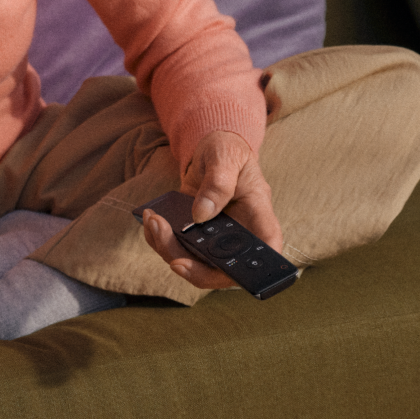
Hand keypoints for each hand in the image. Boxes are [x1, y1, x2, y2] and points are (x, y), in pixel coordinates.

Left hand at [137, 128, 280, 290]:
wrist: (212, 148)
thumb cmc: (228, 150)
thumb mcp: (226, 156)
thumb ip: (219, 183)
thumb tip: (201, 215)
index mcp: (258, 215)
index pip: (267, 249)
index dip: (253, 270)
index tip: (222, 269)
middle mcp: (240, 234)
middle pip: (224, 268)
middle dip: (193, 266)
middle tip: (170, 250)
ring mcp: (217, 238)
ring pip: (195, 263)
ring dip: (169, 250)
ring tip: (153, 221)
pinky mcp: (196, 235)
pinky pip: (178, 249)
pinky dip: (160, 239)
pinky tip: (151, 218)